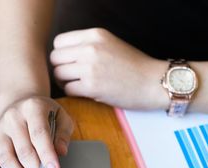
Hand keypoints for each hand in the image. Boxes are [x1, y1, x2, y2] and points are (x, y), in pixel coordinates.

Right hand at [0, 95, 73, 167]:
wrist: (19, 103)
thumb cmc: (43, 113)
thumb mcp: (60, 116)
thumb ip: (63, 134)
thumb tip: (60, 152)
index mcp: (31, 109)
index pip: (39, 134)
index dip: (47, 155)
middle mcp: (12, 120)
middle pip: (23, 151)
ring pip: (6, 161)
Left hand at [50, 28, 168, 108]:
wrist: (153, 82)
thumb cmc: (132, 65)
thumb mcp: (109, 43)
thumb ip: (87, 44)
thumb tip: (62, 54)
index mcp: (94, 35)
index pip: (59, 42)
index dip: (61, 54)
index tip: (69, 62)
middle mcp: (90, 48)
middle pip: (54, 58)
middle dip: (59, 68)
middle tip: (70, 76)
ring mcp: (90, 67)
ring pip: (58, 74)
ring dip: (64, 82)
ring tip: (77, 84)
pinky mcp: (91, 86)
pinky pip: (67, 89)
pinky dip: (72, 93)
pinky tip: (84, 92)